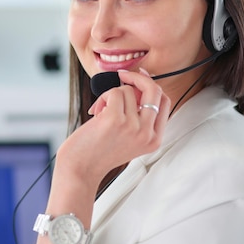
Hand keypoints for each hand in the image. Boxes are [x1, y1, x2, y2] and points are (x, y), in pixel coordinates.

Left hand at [55, 69, 170, 184]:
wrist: (80, 169)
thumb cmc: (98, 152)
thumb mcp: (127, 137)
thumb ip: (138, 116)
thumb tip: (137, 83)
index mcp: (154, 139)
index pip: (164, 102)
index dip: (151, 85)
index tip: (139, 77)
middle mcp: (147, 134)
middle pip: (154, 90)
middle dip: (138, 77)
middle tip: (123, 75)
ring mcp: (133, 127)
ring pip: (128, 90)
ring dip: (111, 96)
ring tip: (101, 113)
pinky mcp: (115, 119)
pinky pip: (114, 93)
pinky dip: (102, 98)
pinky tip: (95, 114)